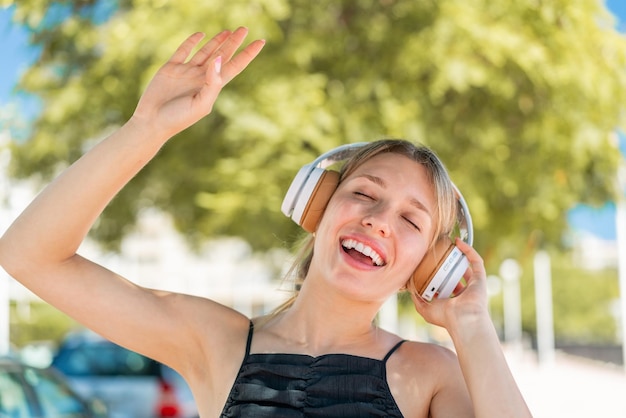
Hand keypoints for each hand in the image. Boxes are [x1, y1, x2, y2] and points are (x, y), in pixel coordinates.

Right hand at [131, 27, 264, 138]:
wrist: (151, 122)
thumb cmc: (178, 118)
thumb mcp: (201, 103)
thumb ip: (213, 82)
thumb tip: (220, 59)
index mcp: (212, 87)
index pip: (234, 67)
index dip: (247, 54)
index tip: (261, 42)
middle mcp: (202, 77)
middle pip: (222, 56)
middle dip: (234, 43)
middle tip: (244, 28)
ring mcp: (187, 72)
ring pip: (206, 52)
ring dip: (217, 41)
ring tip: (228, 31)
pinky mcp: (171, 68)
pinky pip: (183, 50)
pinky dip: (192, 41)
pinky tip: (201, 34)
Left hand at [410, 238, 489, 329]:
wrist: (463, 320)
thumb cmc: (446, 318)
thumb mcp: (425, 309)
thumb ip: (417, 299)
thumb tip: (410, 288)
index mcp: (454, 300)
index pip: (448, 286)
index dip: (440, 275)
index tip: (430, 266)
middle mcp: (466, 292)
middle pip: (458, 274)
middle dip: (449, 264)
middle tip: (439, 254)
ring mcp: (474, 285)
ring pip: (467, 265)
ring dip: (459, 254)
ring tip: (449, 244)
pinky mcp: (480, 278)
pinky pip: (475, 260)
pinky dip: (468, 250)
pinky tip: (458, 242)